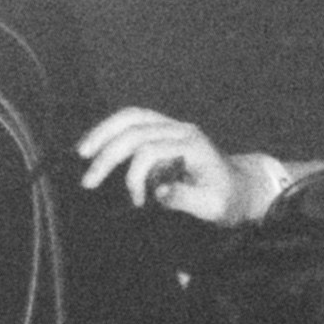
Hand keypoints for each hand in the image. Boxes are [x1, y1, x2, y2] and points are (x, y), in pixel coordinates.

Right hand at [77, 107, 246, 217]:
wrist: (242, 188)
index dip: (135, 176)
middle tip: (88, 180)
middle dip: (108, 153)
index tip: (136, 202)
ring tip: (81, 151)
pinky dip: (112, 129)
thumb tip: (158, 192)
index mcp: (194, 145)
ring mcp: (173, 125)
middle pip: (136, 129)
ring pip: (133, 116)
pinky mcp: (165, 129)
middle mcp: (182, 129)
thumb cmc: (226, 200)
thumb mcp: (212, 207)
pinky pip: (135, 120)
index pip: (151, 150)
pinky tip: (96, 143)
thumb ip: (186, 199)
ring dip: (104, 131)